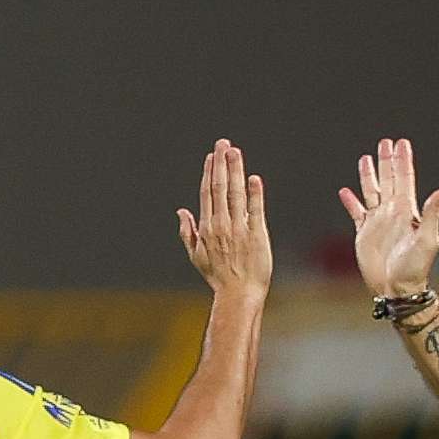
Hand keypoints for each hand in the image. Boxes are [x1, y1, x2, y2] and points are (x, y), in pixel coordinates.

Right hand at [177, 139, 269, 297]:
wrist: (238, 295)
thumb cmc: (218, 277)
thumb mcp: (196, 256)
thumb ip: (188, 232)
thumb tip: (181, 211)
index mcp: (207, 227)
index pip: (207, 193)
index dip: (209, 172)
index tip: (212, 155)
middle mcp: (222, 224)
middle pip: (220, 187)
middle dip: (221, 163)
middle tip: (223, 142)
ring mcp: (239, 229)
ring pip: (235, 194)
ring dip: (235, 171)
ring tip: (235, 152)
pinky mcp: (257, 235)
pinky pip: (255, 211)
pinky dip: (254, 194)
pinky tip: (253, 178)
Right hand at [339, 137, 438, 298]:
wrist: (397, 289)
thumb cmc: (415, 267)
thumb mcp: (428, 239)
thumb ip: (433, 213)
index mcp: (407, 211)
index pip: (405, 179)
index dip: (403, 161)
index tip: (401, 143)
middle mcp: (392, 213)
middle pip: (388, 180)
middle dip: (387, 161)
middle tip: (385, 141)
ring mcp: (378, 222)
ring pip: (372, 191)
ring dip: (368, 175)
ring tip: (365, 158)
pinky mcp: (364, 234)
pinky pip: (356, 213)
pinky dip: (350, 202)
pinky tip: (345, 191)